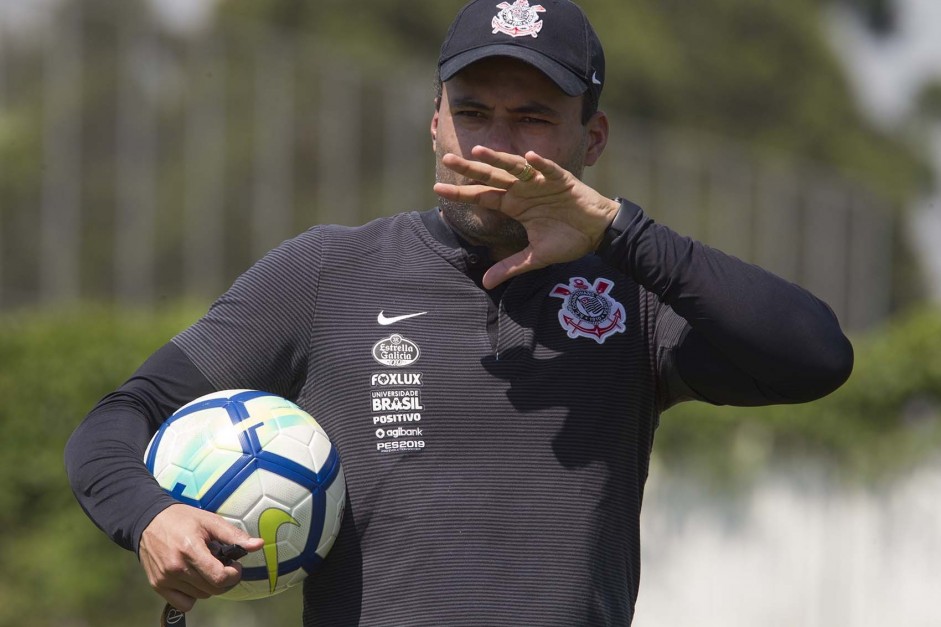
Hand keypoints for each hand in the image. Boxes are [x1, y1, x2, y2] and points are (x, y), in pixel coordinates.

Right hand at [139, 503, 263, 611]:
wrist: (148, 521)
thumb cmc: (183, 519)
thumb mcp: (210, 521)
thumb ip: (234, 535)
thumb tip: (259, 545)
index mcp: (190, 549)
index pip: (218, 577)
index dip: (233, 575)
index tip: (235, 565)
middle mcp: (176, 567)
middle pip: (212, 589)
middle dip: (224, 579)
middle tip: (223, 565)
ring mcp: (165, 578)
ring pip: (201, 596)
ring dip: (209, 585)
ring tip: (205, 567)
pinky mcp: (158, 585)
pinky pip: (184, 603)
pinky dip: (193, 595)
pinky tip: (193, 578)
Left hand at [433, 145, 619, 287]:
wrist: (598, 233)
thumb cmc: (568, 240)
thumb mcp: (534, 257)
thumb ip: (510, 267)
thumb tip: (486, 283)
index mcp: (515, 205)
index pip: (483, 196)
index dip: (462, 193)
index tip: (437, 188)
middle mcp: (524, 190)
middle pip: (492, 176)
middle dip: (471, 168)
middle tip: (448, 159)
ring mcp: (542, 183)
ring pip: (516, 167)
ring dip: (499, 159)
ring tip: (480, 152)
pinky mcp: (562, 181)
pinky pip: (549, 170)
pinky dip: (540, 164)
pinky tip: (529, 156)